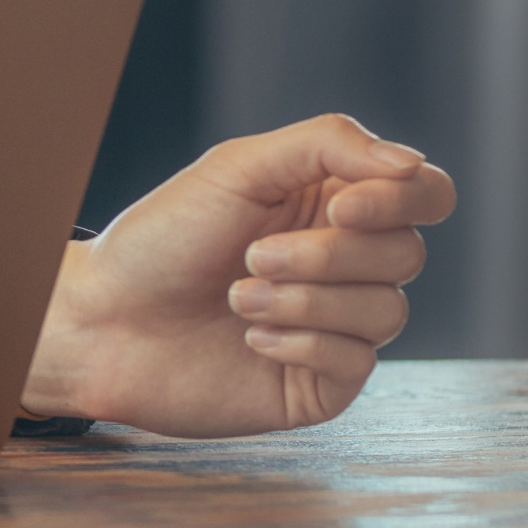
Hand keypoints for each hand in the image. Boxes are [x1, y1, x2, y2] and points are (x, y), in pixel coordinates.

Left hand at [20, 113, 454, 436]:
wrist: (102, 320)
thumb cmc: (161, 239)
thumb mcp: (237, 169)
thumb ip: (327, 145)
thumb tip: (412, 165)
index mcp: (332, 204)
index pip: (425, 194)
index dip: (403, 200)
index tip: (341, 209)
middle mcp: (346, 264)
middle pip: (407, 253)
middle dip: (326, 255)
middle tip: (252, 256)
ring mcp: (339, 325)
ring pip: (388, 310)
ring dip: (304, 300)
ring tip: (237, 296)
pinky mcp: (322, 381)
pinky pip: (358, 361)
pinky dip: (301, 342)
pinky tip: (250, 338)